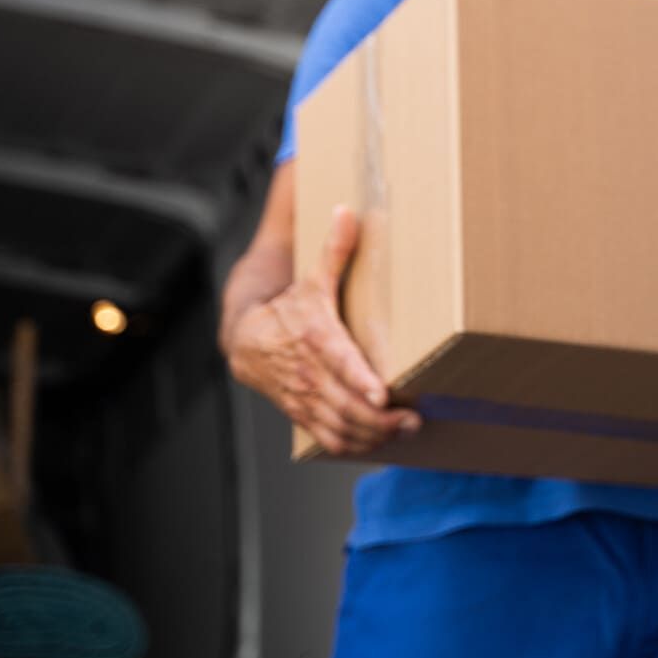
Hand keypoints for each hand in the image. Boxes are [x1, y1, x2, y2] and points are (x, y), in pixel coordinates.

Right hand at [225, 205, 415, 454]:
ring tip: (406, 430)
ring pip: (338, 425)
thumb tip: (348, 212)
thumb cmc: (288, 306)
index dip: (359, 380)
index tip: (382, 394)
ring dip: (373, 434)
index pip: (338, 362)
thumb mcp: (311, 277)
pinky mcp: (303, 414)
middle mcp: (307, 372)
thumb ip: (335, 249)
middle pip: (344, 402)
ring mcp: (304, 397)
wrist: (245, 338)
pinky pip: (328, 438)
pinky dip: (355, 445)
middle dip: (379, 417)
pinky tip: (382, 442)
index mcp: (313, 337)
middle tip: (412, 417)